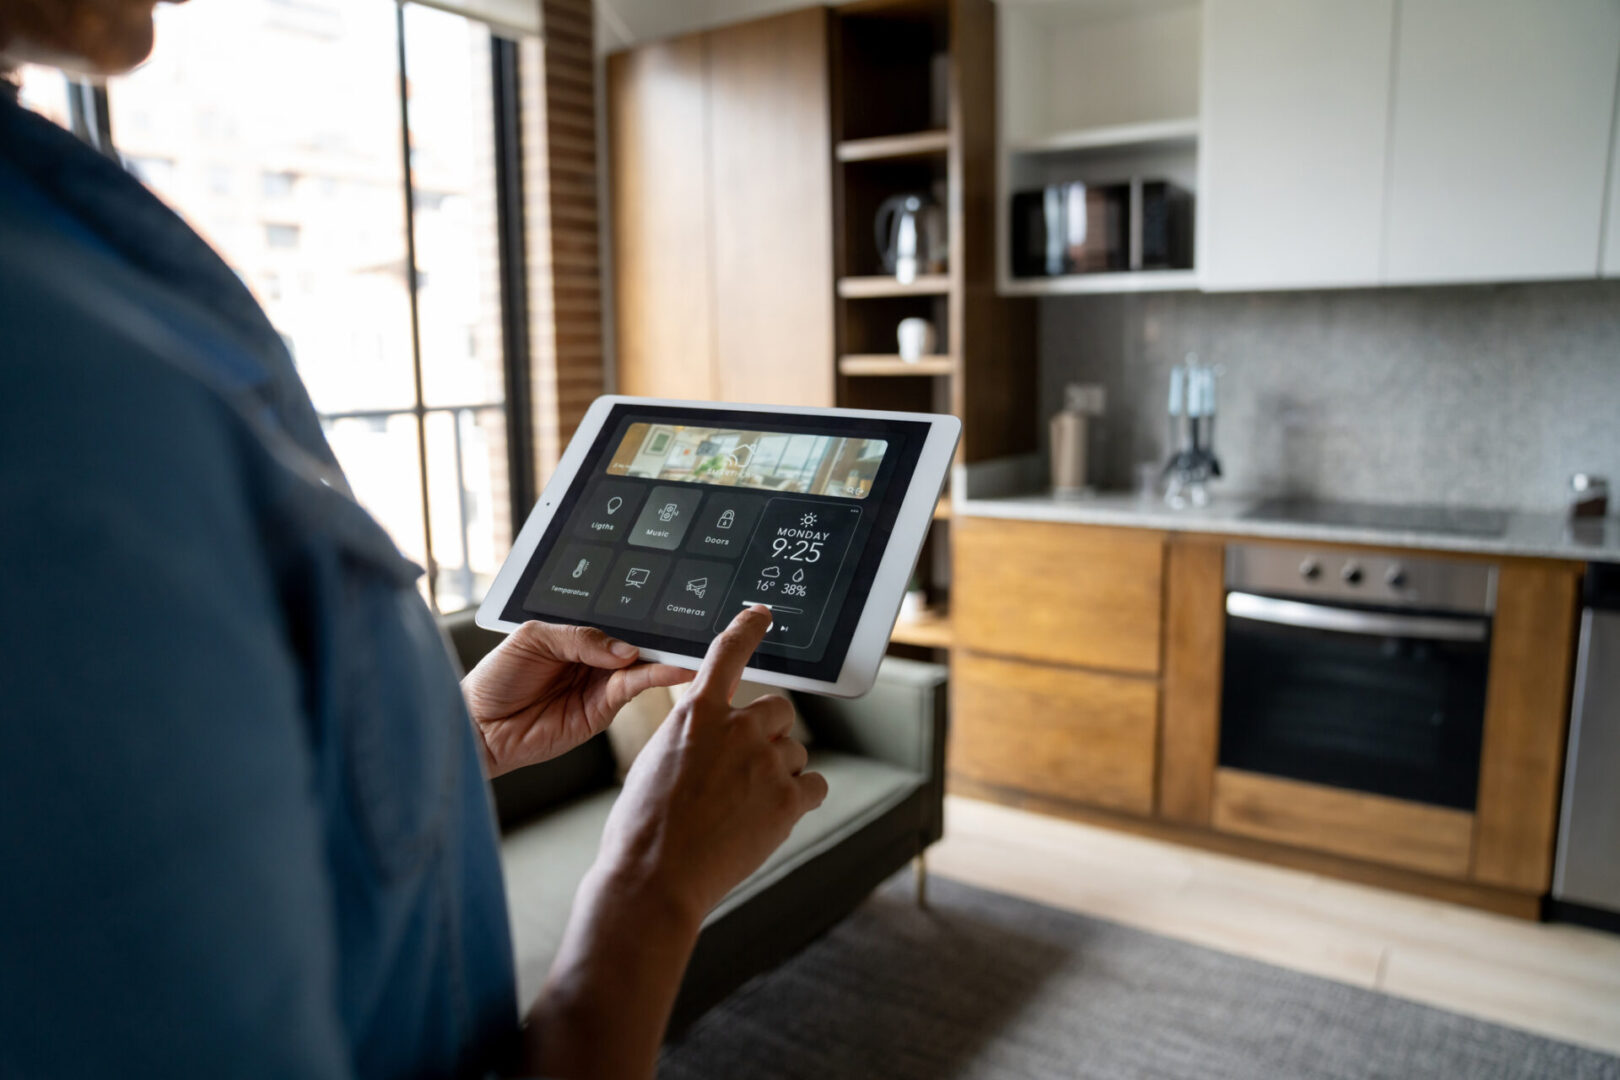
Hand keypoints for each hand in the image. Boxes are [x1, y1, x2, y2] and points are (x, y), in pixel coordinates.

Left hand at [462, 621, 691, 777]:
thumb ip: (579, 637)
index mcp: (577, 637)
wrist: (477, 725)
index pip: (615, 622)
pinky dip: (655, 678)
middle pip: (636, 643)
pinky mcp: (601, 712)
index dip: (638, 615)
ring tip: (690, 648)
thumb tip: (625, 650)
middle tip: (691, 626)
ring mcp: (600, 686)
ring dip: (666, 657)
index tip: (667, 605)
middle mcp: (594, 660)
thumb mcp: (533, 638)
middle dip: (662, 636)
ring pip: (642, 666)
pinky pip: (632, 689)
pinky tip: (670, 669)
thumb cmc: (496, 678)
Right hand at [522, 606, 826, 1078]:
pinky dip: (800, 799)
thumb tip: (719, 742)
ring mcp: (767, 763)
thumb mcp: (656, 761)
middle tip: (743, 769)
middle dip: (768, 732)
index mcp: (696, 715)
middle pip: (779, 710)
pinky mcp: (788, 800)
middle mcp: (738, 729)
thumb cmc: (642, 828)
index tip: (762, 616)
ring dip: (779, 771)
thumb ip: (693, 738)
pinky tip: (770, 818)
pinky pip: (814, 785)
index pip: (728, 656)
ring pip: (795, 751)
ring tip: (743, 807)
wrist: (653, 878)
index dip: (748, 631)